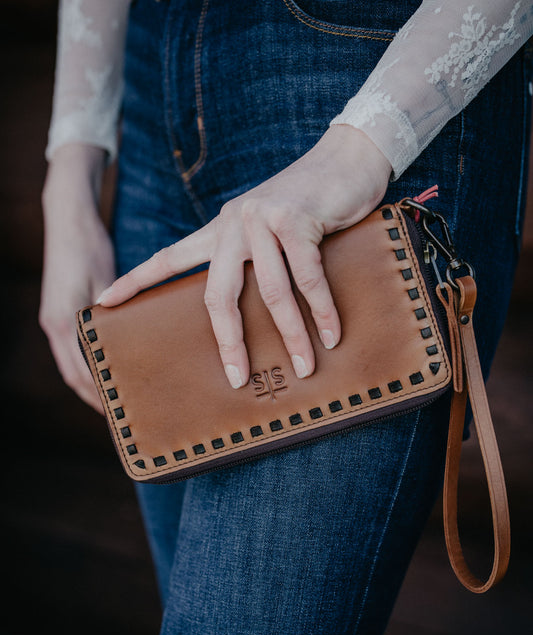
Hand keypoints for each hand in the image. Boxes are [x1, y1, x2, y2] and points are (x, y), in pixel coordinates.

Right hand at [40, 144, 115, 412]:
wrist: (68, 221)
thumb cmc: (89, 247)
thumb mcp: (104, 282)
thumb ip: (110, 315)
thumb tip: (126, 345)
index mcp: (63, 322)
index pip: (80, 374)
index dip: (97, 397)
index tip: (117, 414)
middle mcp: (54, 325)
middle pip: (73, 375)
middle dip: (94, 398)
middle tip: (120, 415)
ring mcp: (54, 320)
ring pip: (71, 364)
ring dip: (90, 383)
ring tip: (116, 398)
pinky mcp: (59, 312)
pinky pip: (73, 350)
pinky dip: (87, 365)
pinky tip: (109, 367)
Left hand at [98, 126, 390, 387]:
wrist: (349, 160)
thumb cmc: (313, 205)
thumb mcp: (273, 232)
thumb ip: (258, 263)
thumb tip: (261, 316)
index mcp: (221, 229)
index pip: (170, 258)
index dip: (135, 281)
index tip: (104, 302)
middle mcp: (234, 222)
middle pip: (218, 294)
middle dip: (228, 342)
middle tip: (236, 378)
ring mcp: (263, 219)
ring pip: (271, 292)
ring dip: (292, 335)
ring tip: (304, 367)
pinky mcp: (296, 218)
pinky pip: (307, 277)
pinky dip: (322, 310)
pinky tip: (332, 334)